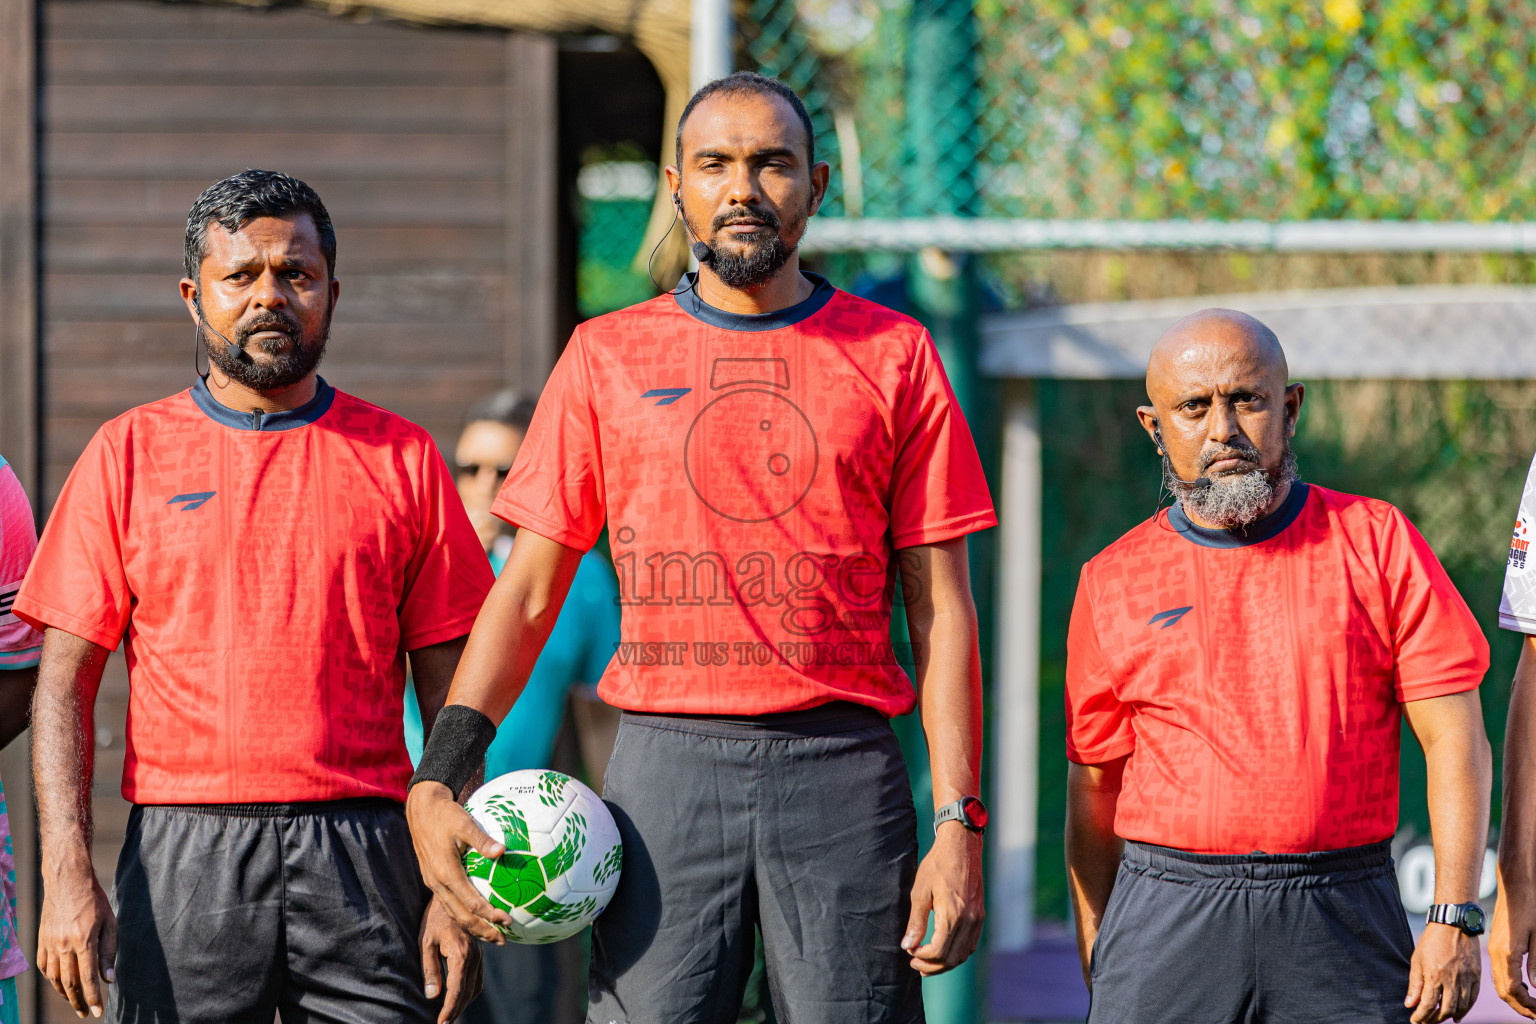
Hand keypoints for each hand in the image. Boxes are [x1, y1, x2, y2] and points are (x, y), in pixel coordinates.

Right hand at [38, 859, 115, 1018]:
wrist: (68, 881)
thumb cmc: (94, 901)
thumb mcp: (110, 923)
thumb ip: (109, 952)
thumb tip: (109, 979)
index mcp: (84, 940)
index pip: (87, 978)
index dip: (93, 997)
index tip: (98, 1011)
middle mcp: (64, 945)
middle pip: (69, 983)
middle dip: (79, 1001)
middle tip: (86, 1013)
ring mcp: (50, 943)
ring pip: (55, 978)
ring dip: (65, 994)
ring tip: (76, 1002)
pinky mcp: (42, 941)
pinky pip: (45, 967)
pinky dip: (52, 980)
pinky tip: (60, 985)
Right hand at [405, 781, 512, 942]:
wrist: (422, 810)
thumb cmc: (445, 814)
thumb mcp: (464, 823)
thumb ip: (482, 839)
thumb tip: (502, 851)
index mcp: (445, 872)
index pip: (471, 902)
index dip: (490, 914)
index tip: (508, 921)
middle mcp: (437, 882)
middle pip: (461, 916)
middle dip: (482, 930)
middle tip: (504, 940)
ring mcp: (433, 883)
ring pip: (454, 913)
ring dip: (473, 927)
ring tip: (493, 936)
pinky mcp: (433, 880)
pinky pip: (450, 904)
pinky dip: (464, 915)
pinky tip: (478, 917)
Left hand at [420, 896, 482, 1023]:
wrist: (452, 894)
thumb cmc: (435, 918)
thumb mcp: (426, 942)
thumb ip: (430, 969)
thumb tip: (432, 996)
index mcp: (460, 953)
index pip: (457, 989)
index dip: (449, 1009)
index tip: (441, 1022)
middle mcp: (474, 955)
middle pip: (468, 991)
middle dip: (457, 1010)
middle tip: (445, 1023)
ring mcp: (480, 952)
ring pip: (477, 986)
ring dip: (465, 1002)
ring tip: (451, 1013)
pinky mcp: (480, 950)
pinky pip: (479, 977)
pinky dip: (471, 991)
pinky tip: (460, 996)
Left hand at [901, 824, 982, 975]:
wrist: (961, 846)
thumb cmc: (937, 865)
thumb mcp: (920, 891)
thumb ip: (916, 921)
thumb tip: (908, 945)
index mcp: (953, 915)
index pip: (938, 951)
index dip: (922, 957)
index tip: (909, 952)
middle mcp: (969, 920)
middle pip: (951, 958)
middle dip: (932, 966)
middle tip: (915, 964)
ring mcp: (977, 918)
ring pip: (963, 954)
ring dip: (945, 963)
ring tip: (927, 962)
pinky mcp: (980, 915)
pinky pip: (971, 944)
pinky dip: (958, 952)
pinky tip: (944, 950)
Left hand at [1406, 922, 1480, 1022]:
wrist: (1454, 925)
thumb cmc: (1432, 941)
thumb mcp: (1417, 960)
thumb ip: (1414, 984)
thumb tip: (1409, 1004)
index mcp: (1435, 975)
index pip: (1428, 1004)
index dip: (1421, 1016)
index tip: (1415, 1021)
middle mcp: (1452, 980)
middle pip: (1446, 1010)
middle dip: (1435, 1019)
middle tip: (1427, 1021)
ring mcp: (1466, 979)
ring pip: (1461, 1007)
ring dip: (1450, 1016)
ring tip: (1439, 1018)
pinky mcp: (1476, 977)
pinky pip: (1472, 999)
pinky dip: (1465, 1009)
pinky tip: (1458, 1014)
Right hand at [1491, 889, 1535, 1017]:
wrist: (1515, 887)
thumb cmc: (1530, 908)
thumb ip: (1535, 963)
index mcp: (1507, 953)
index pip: (1513, 990)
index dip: (1527, 1005)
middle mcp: (1496, 954)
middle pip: (1503, 991)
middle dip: (1519, 1006)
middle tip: (1535, 1015)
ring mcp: (1493, 950)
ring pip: (1499, 983)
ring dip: (1514, 997)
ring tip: (1530, 1005)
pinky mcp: (1495, 946)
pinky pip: (1498, 973)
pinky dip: (1509, 986)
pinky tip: (1523, 986)